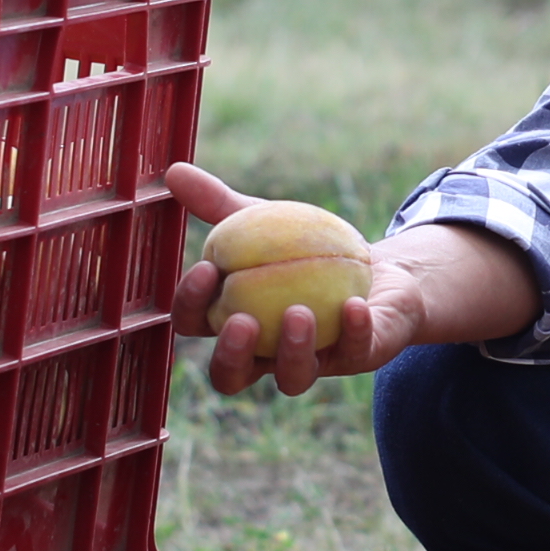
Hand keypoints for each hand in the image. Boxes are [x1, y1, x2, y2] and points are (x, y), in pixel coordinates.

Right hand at [166, 161, 415, 395]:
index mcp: (232, 324)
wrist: (376, 266)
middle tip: (242, 320)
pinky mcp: (357, 355)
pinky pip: (354, 350)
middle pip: (231, 376)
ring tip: (299, 312)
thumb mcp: (260, 222)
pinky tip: (353, 305)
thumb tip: (174, 171)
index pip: (197, 326)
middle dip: (231, 356)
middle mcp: (266, 355)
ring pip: (293, 379)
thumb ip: (216, 203)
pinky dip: (353, 331)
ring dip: (293, 352)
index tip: (207, 268)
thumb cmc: (303, 248)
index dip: (193, 307)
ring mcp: (313, 362)